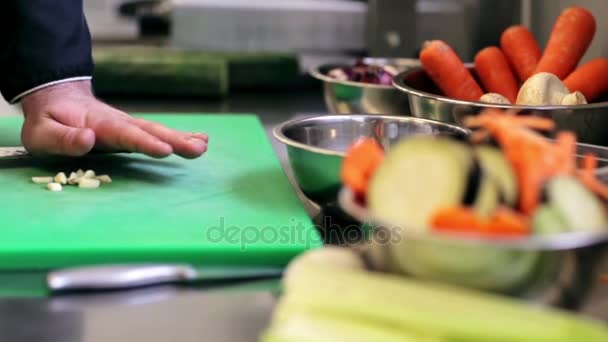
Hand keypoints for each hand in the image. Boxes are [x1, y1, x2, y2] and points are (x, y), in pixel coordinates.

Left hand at [20, 80, 207, 157]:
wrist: (57, 99)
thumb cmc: (48, 121)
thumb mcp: (42, 132)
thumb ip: (64, 138)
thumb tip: (90, 139)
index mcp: (100, 125)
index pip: (127, 134)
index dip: (146, 142)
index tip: (166, 150)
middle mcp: (121, 123)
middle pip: (151, 131)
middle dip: (176, 140)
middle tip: (199, 149)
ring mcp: (129, 127)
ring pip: (159, 132)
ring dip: (182, 139)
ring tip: (204, 146)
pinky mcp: (134, 132)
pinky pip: (158, 134)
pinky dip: (180, 138)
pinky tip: (200, 141)